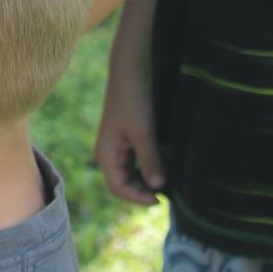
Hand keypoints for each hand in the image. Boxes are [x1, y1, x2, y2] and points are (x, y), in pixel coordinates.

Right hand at [94, 70, 164, 205]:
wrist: (131, 71)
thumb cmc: (134, 100)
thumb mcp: (144, 132)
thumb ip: (150, 160)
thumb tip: (158, 187)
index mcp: (106, 154)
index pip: (118, 188)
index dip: (137, 198)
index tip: (159, 200)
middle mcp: (109, 153)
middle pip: (123, 184)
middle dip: (142, 192)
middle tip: (166, 194)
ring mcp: (118, 147)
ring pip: (131, 174)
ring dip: (146, 181)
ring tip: (166, 183)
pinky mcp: (128, 139)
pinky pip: (136, 162)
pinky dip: (148, 169)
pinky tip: (163, 167)